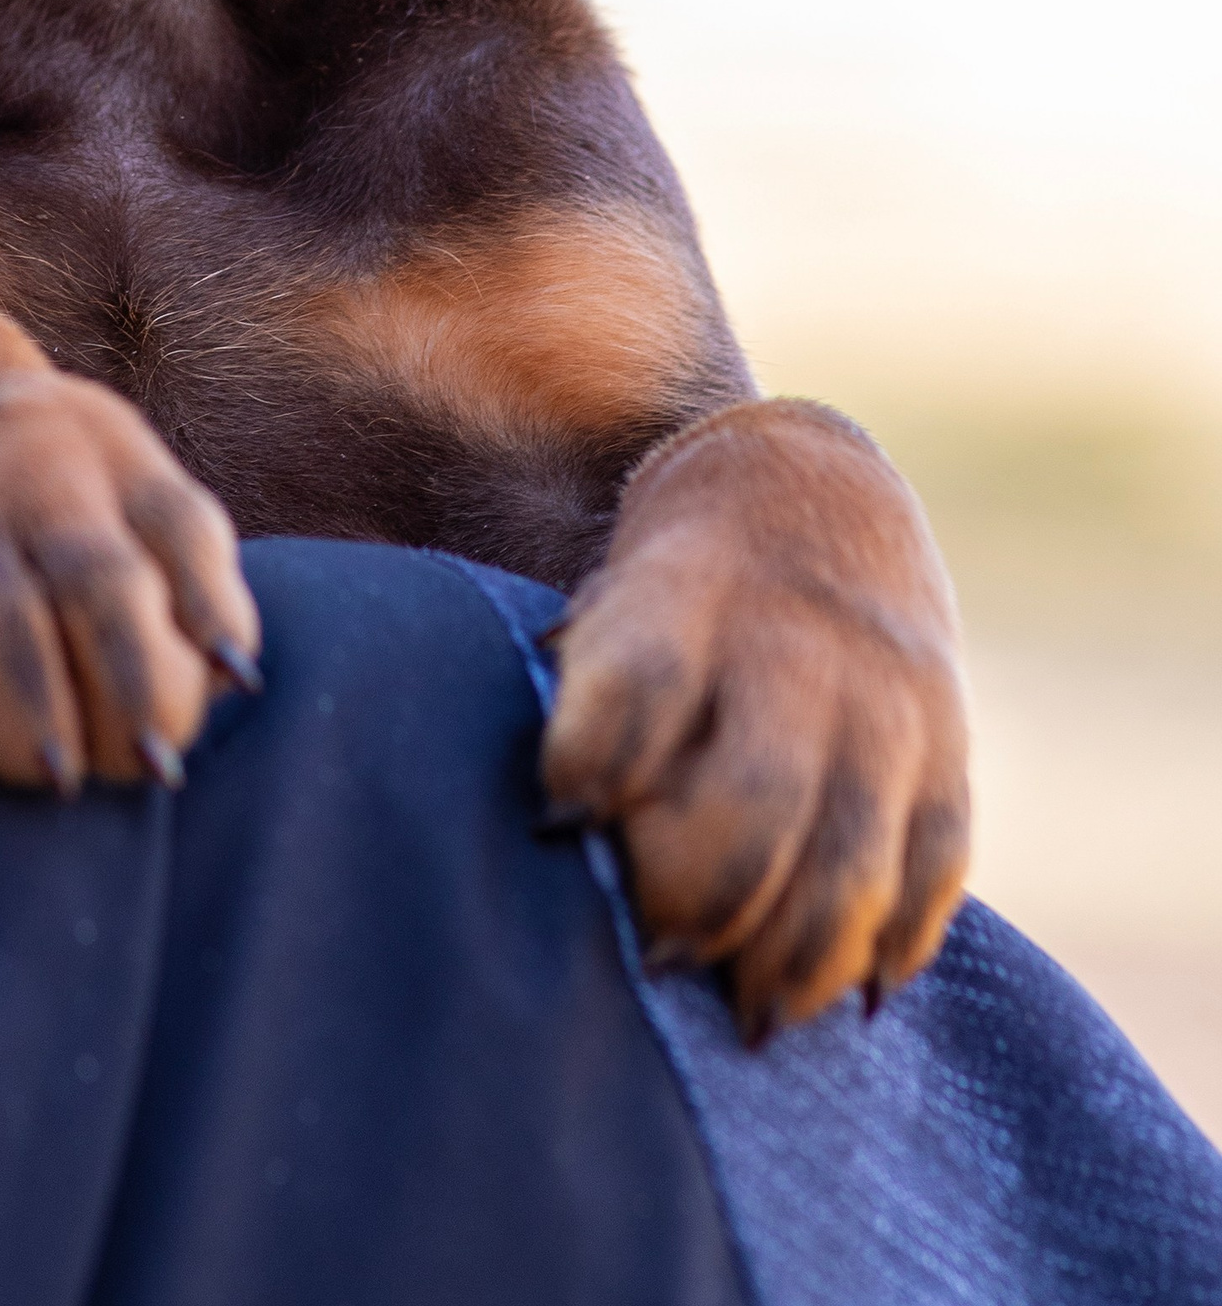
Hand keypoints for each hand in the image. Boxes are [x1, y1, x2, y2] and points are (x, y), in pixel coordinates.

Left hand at [542, 399, 971, 1039]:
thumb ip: (593, 705)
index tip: (562, 825)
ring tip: (750, 1020)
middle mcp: (793, 647)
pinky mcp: (949, 748)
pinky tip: (853, 994)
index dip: (598, 763)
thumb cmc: (663, 587)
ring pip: (854, 856)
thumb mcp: (609, 599)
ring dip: (800, 959)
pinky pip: (937, 865)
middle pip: (758, 795)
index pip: (642, 683)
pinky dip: (896, 942)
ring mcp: (882, 700)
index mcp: (683, 595)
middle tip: (656, 958)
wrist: (809, 491)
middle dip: (703, 898)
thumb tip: (564, 841)